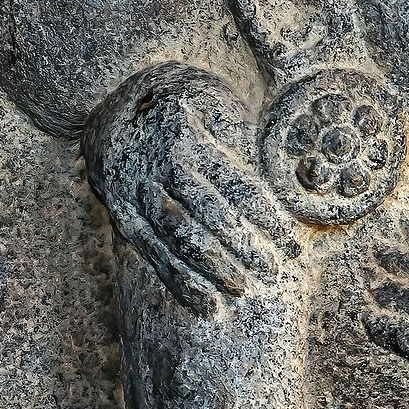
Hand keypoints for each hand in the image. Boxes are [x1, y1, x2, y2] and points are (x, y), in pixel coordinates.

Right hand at [84, 67, 301, 316]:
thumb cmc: (188, 106)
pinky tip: (206, 304)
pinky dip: (177, 280)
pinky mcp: (119, 211)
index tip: (291, 244)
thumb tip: (295, 183)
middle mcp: (149, 158)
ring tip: (241, 290)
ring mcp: (128, 187)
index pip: (228, 180)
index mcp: (179, 127)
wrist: (114, 104)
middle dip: (237, 245)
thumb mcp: (217, 105)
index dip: (263, 215)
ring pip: (171, 234)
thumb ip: (246, 141)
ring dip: (208, 267)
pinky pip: (150, 251)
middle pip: (197, 210)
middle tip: (271, 272)